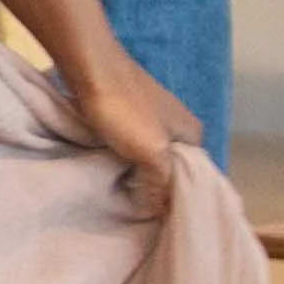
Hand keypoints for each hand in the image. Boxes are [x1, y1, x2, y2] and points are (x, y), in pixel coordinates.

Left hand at [63, 43, 203, 215]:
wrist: (90, 66)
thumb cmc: (124, 109)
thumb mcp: (151, 152)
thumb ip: (162, 182)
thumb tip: (162, 209)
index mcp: (193, 134)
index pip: (193, 176)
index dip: (177, 196)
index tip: (159, 216)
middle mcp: (178, 124)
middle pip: (170, 166)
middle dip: (156, 185)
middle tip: (138, 210)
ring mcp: (152, 117)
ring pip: (148, 155)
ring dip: (137, 172)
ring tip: (122, 194)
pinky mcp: (127, 112)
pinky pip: (130, 144)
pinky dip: (122, 158)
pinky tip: (109, 169)